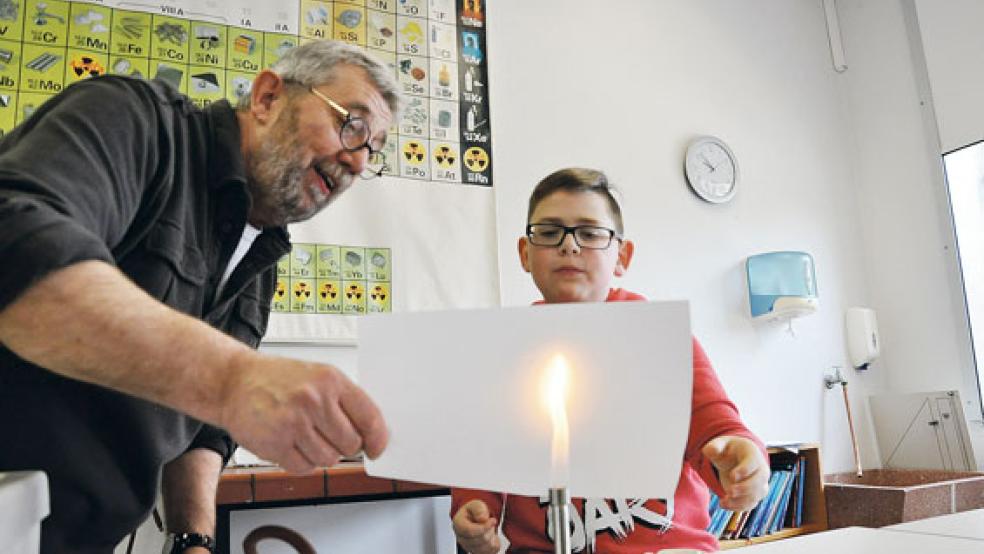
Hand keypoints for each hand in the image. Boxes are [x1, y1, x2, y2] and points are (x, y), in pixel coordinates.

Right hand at [218, 352, 387, 472]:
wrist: (234, 382)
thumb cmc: (277, 380)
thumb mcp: (318, 376)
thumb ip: (345, 401)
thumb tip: (370, 433)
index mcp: (330, 380)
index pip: (369, 417)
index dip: (378, 438)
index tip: (377, 448)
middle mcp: (314, 400)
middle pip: (351, 444)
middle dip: (344, 445)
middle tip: (330, 436)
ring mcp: (293, 423)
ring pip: (329, 459)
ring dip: (321, 454)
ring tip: (306, 435)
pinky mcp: (275, 444)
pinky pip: (304, 468)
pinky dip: (302, 462)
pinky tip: (291, 444)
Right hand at [452, 500, 499, 553]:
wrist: (474, 518)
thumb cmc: (473, 512)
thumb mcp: (476, 504)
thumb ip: (479, 509)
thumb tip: (483, 518)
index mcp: (458, 524)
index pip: (470, 531)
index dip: (484, 527)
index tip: (493, 520)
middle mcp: (461, 538)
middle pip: (479, 540)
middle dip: (489, 530)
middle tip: (490, 522)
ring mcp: (469, 547)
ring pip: (485, 548)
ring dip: (492, 537)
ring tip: (489, 528)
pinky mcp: (477, 552)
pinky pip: (490, 552)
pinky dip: (495, 544)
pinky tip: (491, 536)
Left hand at [702, 435, 769, 510]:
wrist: (736, 458)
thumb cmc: (728, 450)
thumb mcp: (720, 444)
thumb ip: (714, 446)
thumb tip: (710, 450)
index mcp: (753, 455)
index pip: (753, 463)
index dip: (744, 471)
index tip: (732, 476)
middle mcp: (761, 470)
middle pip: (758, 482)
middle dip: (744, 488)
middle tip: (730, 491)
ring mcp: (760, 484)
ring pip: (755, 496)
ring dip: (740, 501)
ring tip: (723, 501)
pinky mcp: (754, 495)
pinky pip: (750, 504)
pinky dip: (737, 507)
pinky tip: (724, 505)